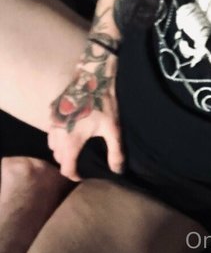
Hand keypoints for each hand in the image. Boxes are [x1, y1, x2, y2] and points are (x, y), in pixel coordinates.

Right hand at [48, 48, 123, 181]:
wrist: (93, 77)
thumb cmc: (104, 102)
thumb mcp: (113, 128)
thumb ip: (115, 152)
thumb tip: (117, 171)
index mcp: (70, 141)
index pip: (66, 168)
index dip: (74, 175)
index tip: (83, 175)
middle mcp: (57, 134)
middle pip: (58, 157)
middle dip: (68, 162)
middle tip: (81, 161)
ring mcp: (53, 121)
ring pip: (51, 144)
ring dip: (61, 149)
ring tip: (75, 148)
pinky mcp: (53, 110)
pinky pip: (51, 129)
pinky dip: (57, 135)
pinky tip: (70, 130)